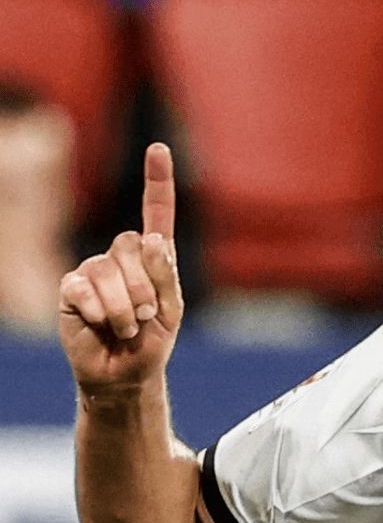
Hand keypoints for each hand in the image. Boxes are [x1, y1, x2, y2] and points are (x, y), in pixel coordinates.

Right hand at [58, 144, 184, 394]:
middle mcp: (121, 257)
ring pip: (107, 268)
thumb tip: (152, 238)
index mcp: (153, 258)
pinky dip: (98, 310)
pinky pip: (82, 286)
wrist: (124, 374)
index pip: (156, 212)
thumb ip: (165, 276)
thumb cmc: (151, 341)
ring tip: (127, 327)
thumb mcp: (172, 311)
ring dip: (124, 306)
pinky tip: (100, 324)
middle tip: (146, 317)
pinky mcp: (71, 288)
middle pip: (132, 246)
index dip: (157, 181)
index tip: (158, 148)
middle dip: (145, 287)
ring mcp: (94, 270)